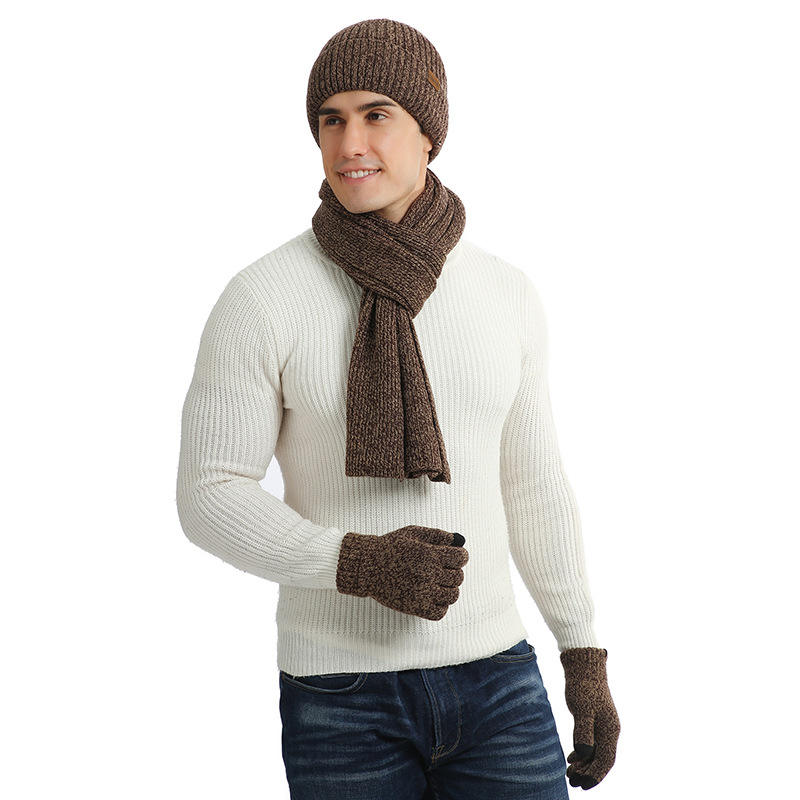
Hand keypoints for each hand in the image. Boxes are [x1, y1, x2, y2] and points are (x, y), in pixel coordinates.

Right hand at [336, 525, 468, 619]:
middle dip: (454, 572)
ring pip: (452, 595)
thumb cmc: (389, 546)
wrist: (366, 565)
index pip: (461, 558)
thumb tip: (457, 539)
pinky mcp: (414, 607)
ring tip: (439, 584)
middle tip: (444, 570)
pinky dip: (441, 606)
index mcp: (429, 554)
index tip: (455, 557)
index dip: (461, 556)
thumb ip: (436, 535)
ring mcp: (422, 592)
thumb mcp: (412, 533)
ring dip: (449, 589)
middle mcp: (428, 573)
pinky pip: (439, 612)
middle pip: (458, 577)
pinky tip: (433, 597)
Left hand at [559, 647, 619, 788]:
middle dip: (588, 773)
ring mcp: (603, 724)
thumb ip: (583, 732)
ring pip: (596, 751)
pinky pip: (592, 742)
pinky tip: (572, 758)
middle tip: (571, 781)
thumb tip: (584, 754)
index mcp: (610, 730)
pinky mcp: (595, 719)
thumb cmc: (582, 686)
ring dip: (584, 764)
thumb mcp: (581, 710)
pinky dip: (583, 752)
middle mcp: (610, 730)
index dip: (595, 775)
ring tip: (569, 772)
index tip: (582, 786)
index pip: (606, 760)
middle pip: (601, 759)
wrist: (584, 665)